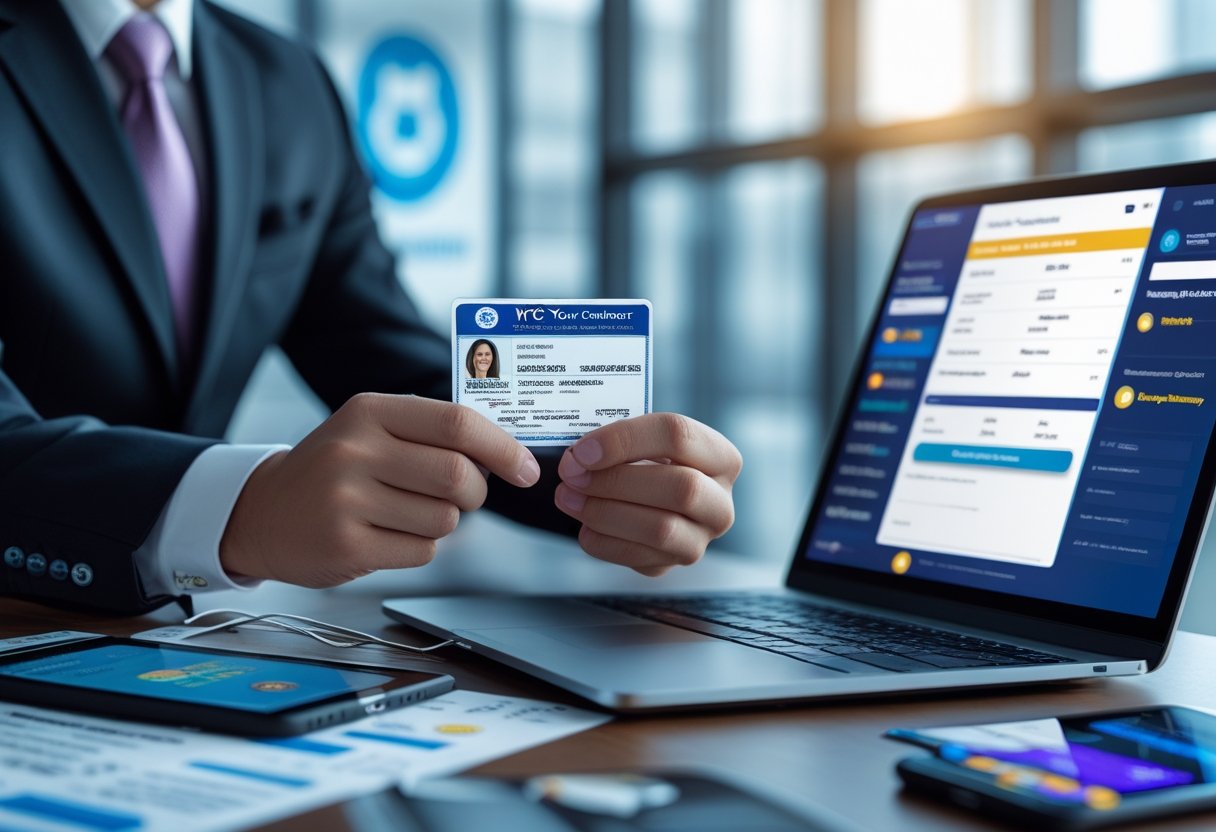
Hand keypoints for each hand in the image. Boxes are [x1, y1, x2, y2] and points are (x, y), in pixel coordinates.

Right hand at [220, 394, 539, 586]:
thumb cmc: (333, 469)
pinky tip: (387, 534)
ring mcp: (347, 499)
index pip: (456, 423)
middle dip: (476, 492)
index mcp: (369, 411)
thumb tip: (506, 454)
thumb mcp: (371, 429)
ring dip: (444, 522)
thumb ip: (432, 432)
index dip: (502, 448)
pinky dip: (420, 547)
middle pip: (458, 475)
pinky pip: (422, 551)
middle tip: (464, 496)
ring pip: (445, 519)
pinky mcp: (347, 545)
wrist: (263, 513)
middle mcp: (355, 450)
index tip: (526, 469)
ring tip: (407, 512)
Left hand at [554, 413, 741, 575]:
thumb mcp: (642, 438)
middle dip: (617, 481)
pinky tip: (584, 525)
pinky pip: (638, 558)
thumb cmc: (645, 459)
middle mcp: (719, 502)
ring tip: (569, 496)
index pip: (679, 436)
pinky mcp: (672, 564)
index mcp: (721, 458)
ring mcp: (700, 539)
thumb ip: (619, 439)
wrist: (648, 493)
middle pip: (681, 488)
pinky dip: (603, 542)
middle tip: (573, 473)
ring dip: (604, 512)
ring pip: (661, 529)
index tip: (584, 449)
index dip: (626, 440)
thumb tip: (579, 457)